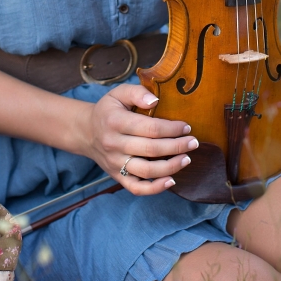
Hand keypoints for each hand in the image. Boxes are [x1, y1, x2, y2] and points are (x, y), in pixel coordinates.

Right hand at [82, 83, 199, 195]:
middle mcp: (114, 144)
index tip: (186, 126)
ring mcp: (116, 163)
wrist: (87, 132)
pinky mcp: (117, 176)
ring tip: (187, 159)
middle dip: (177, 146)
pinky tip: (171, 181)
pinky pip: (137, 188)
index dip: (171, 128)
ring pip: (146, 170)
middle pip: (151, 149)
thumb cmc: (109, 111)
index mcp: (115, 121)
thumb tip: (155, 100)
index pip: (149, 128)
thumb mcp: (118, 94)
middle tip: (193, 142)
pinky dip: (155, 188)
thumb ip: (137, 92)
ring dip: (171, 167)